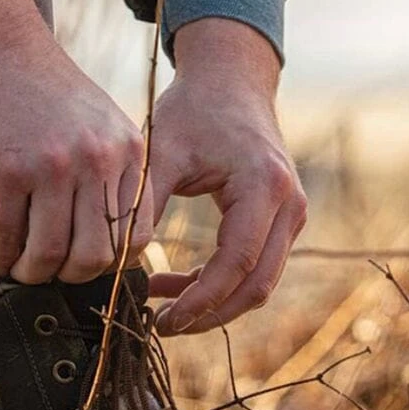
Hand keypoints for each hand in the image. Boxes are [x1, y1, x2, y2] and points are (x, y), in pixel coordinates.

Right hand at [0, 0, 152, 282]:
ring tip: (20, 268)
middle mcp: (96, 160)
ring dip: (31, 273)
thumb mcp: (97, 123)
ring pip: (49, 253)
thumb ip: (109, 172)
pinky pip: (7, 236)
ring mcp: (51, 167)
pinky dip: (1, 256)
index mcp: (126, 151)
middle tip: (48, 272)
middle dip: (69, 277)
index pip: (135, 236)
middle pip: (94, 255)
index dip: (109, 265)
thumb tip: (109, 241)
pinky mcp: (6, 170)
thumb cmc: (41, 89)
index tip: (83, 263)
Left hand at [148, 18, 306, 335]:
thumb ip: (142, 204)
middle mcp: (289, 205)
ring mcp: (291, 215)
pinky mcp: (280, 220)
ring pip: (259, 283)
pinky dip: (215, 284)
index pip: (237, 264)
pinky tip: (170, 283)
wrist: (229, 83)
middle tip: (159, 326)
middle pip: (257, 285)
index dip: (199, 300)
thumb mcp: (160, 153)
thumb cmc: (191, 112)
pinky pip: (253, 268)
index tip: (160, 318)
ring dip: (211, 304)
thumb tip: (116, 261)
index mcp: (263, 187)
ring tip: (158, 308)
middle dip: (208, 314)